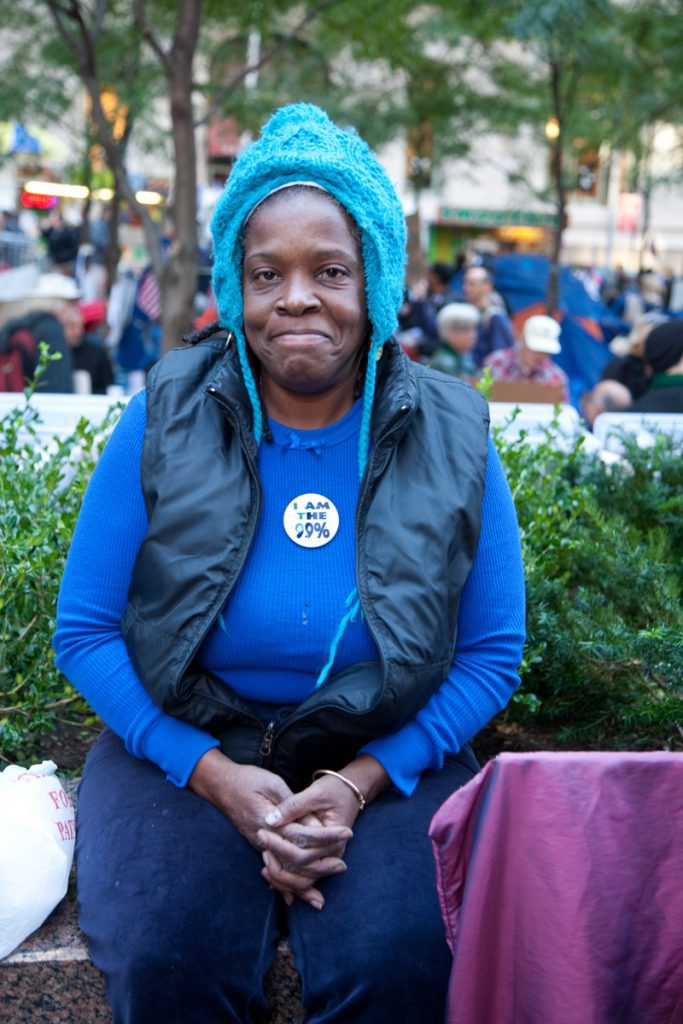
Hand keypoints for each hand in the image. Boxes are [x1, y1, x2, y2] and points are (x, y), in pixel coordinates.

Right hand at [188, 749, 350, 907]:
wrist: (221, 786)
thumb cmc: (247, 780)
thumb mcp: (271, 783)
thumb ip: (292, 804)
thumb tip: (312, 823)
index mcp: (270, 821)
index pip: (303, 835)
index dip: (326, 836)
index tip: (346, 833)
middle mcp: (265, 839)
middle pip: (297, 859)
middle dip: (322, 863)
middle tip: (343, 864)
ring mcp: (261, 846)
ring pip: (286, 870)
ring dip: (307, 880)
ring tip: (325, 880)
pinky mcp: (260, 847)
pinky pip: (276, 868)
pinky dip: (287, 884)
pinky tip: (296, 896)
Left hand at [259, 756, 390, 906]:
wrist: (350, 791)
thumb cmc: (334, 789)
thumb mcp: (315, 793)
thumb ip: (293, 806)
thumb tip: (270, 820)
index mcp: (334, 839)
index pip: (302, 851)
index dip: (279, 845)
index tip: (261, 833)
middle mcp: (333, 854)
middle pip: (301, 868)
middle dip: (277, 862)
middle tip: (260, 842)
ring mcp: (328, 859)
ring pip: (303, 881)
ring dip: (281, 878)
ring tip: (263, 861)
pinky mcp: (321, 859)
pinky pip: (304, 877)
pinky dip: (287, 881)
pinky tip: (269, 874)